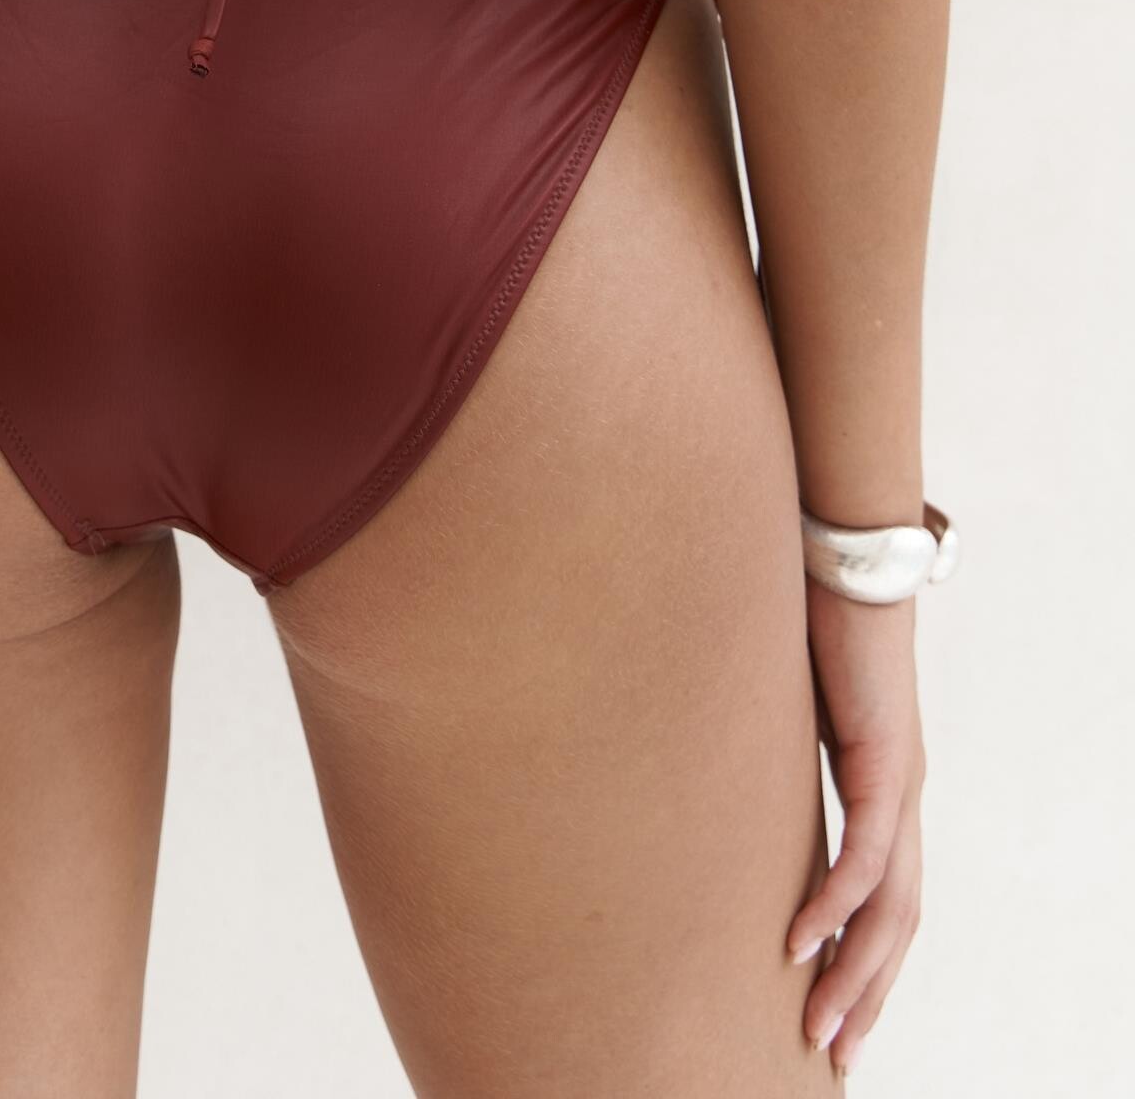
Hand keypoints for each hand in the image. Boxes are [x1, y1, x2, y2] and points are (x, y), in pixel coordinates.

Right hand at [787, 578, 923, 1072]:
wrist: (845, 548)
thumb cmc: (804, 608)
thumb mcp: (776, 700)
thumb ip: (757, 742)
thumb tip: (695, 767)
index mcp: (879, 786)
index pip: (880, 898)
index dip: (857, 960)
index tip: (825, 1013)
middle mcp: (901, 796)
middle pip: (895, 926)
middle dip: (863, 995)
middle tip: (829, 1055)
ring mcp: (901, 782)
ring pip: (890, 908)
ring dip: (854, 974)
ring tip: (818, 1026)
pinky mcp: (887, 759)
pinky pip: (865, 855)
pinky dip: (835, 906)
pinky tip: (801, 942)